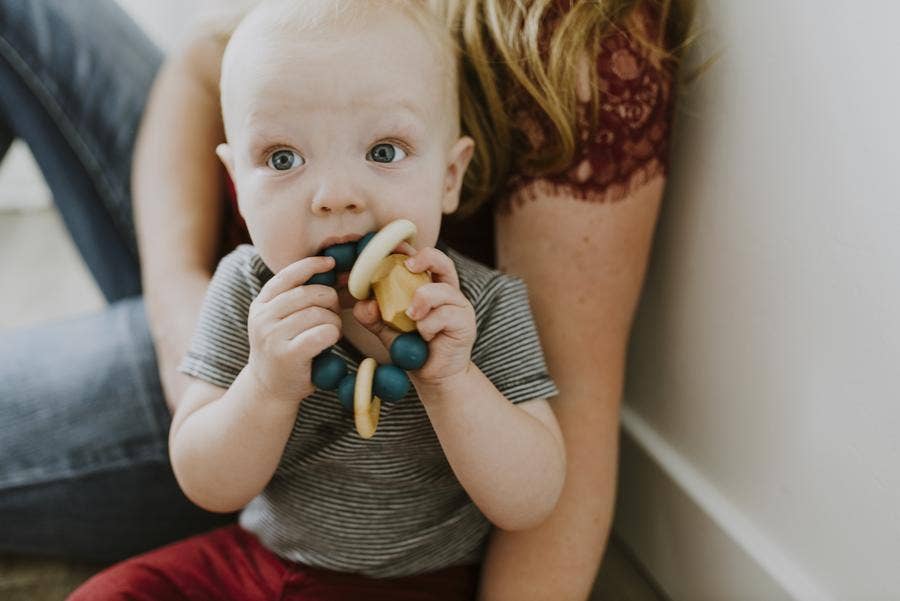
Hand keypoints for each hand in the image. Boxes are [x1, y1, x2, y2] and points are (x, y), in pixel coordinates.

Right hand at [247, 256, 341, 402]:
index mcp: (261, 304)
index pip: (287, 275)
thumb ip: (294, 299)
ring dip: (334, 321)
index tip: (330, 263)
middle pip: (309, 293)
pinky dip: (333, 334)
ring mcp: (272, 336)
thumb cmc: (283, 350)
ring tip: (331, 332)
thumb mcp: (279, 321)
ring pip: (318, 313)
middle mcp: (262, 318)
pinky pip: (322, 333)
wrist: (268, 389)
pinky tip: (329, 342)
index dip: (311, 265)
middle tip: (334, 314)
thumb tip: (328, 268)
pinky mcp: (287, 354)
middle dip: (330, 300)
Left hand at [353, 247, 475, 385]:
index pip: (422, 260)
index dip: (408, 249)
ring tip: (411, 317)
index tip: (391, 247)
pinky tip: (425, 337)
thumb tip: (364, 303)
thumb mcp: (386, 330)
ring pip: (441, 290)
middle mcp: (447, 292)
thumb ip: (373, 316)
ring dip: (421, 300)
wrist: (435, 378)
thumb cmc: (413, 349)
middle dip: (425, 258)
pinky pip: (443, 315)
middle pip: (442, 262)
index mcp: (430, 287)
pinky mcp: (465, 322)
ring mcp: (459, 306)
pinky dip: (427, 326)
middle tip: (408, 265)